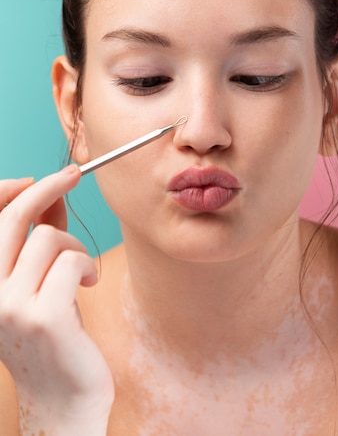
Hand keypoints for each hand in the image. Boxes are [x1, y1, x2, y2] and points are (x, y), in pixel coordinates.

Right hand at [0, 167, 113, 434]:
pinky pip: (72, 260)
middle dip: (47, 186)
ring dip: (75, 246)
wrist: (61, 399)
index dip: (12, 190)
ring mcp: (12, 306)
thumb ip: (39, 239)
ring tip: (82, 270)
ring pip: (50, 237)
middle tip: (72, 175)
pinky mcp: (45, 317)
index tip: (41, 177)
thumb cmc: (53, 336)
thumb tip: (50, 195)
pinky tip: (89, 282)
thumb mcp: (37, 281)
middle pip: (13, 217)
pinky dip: (87, 264)